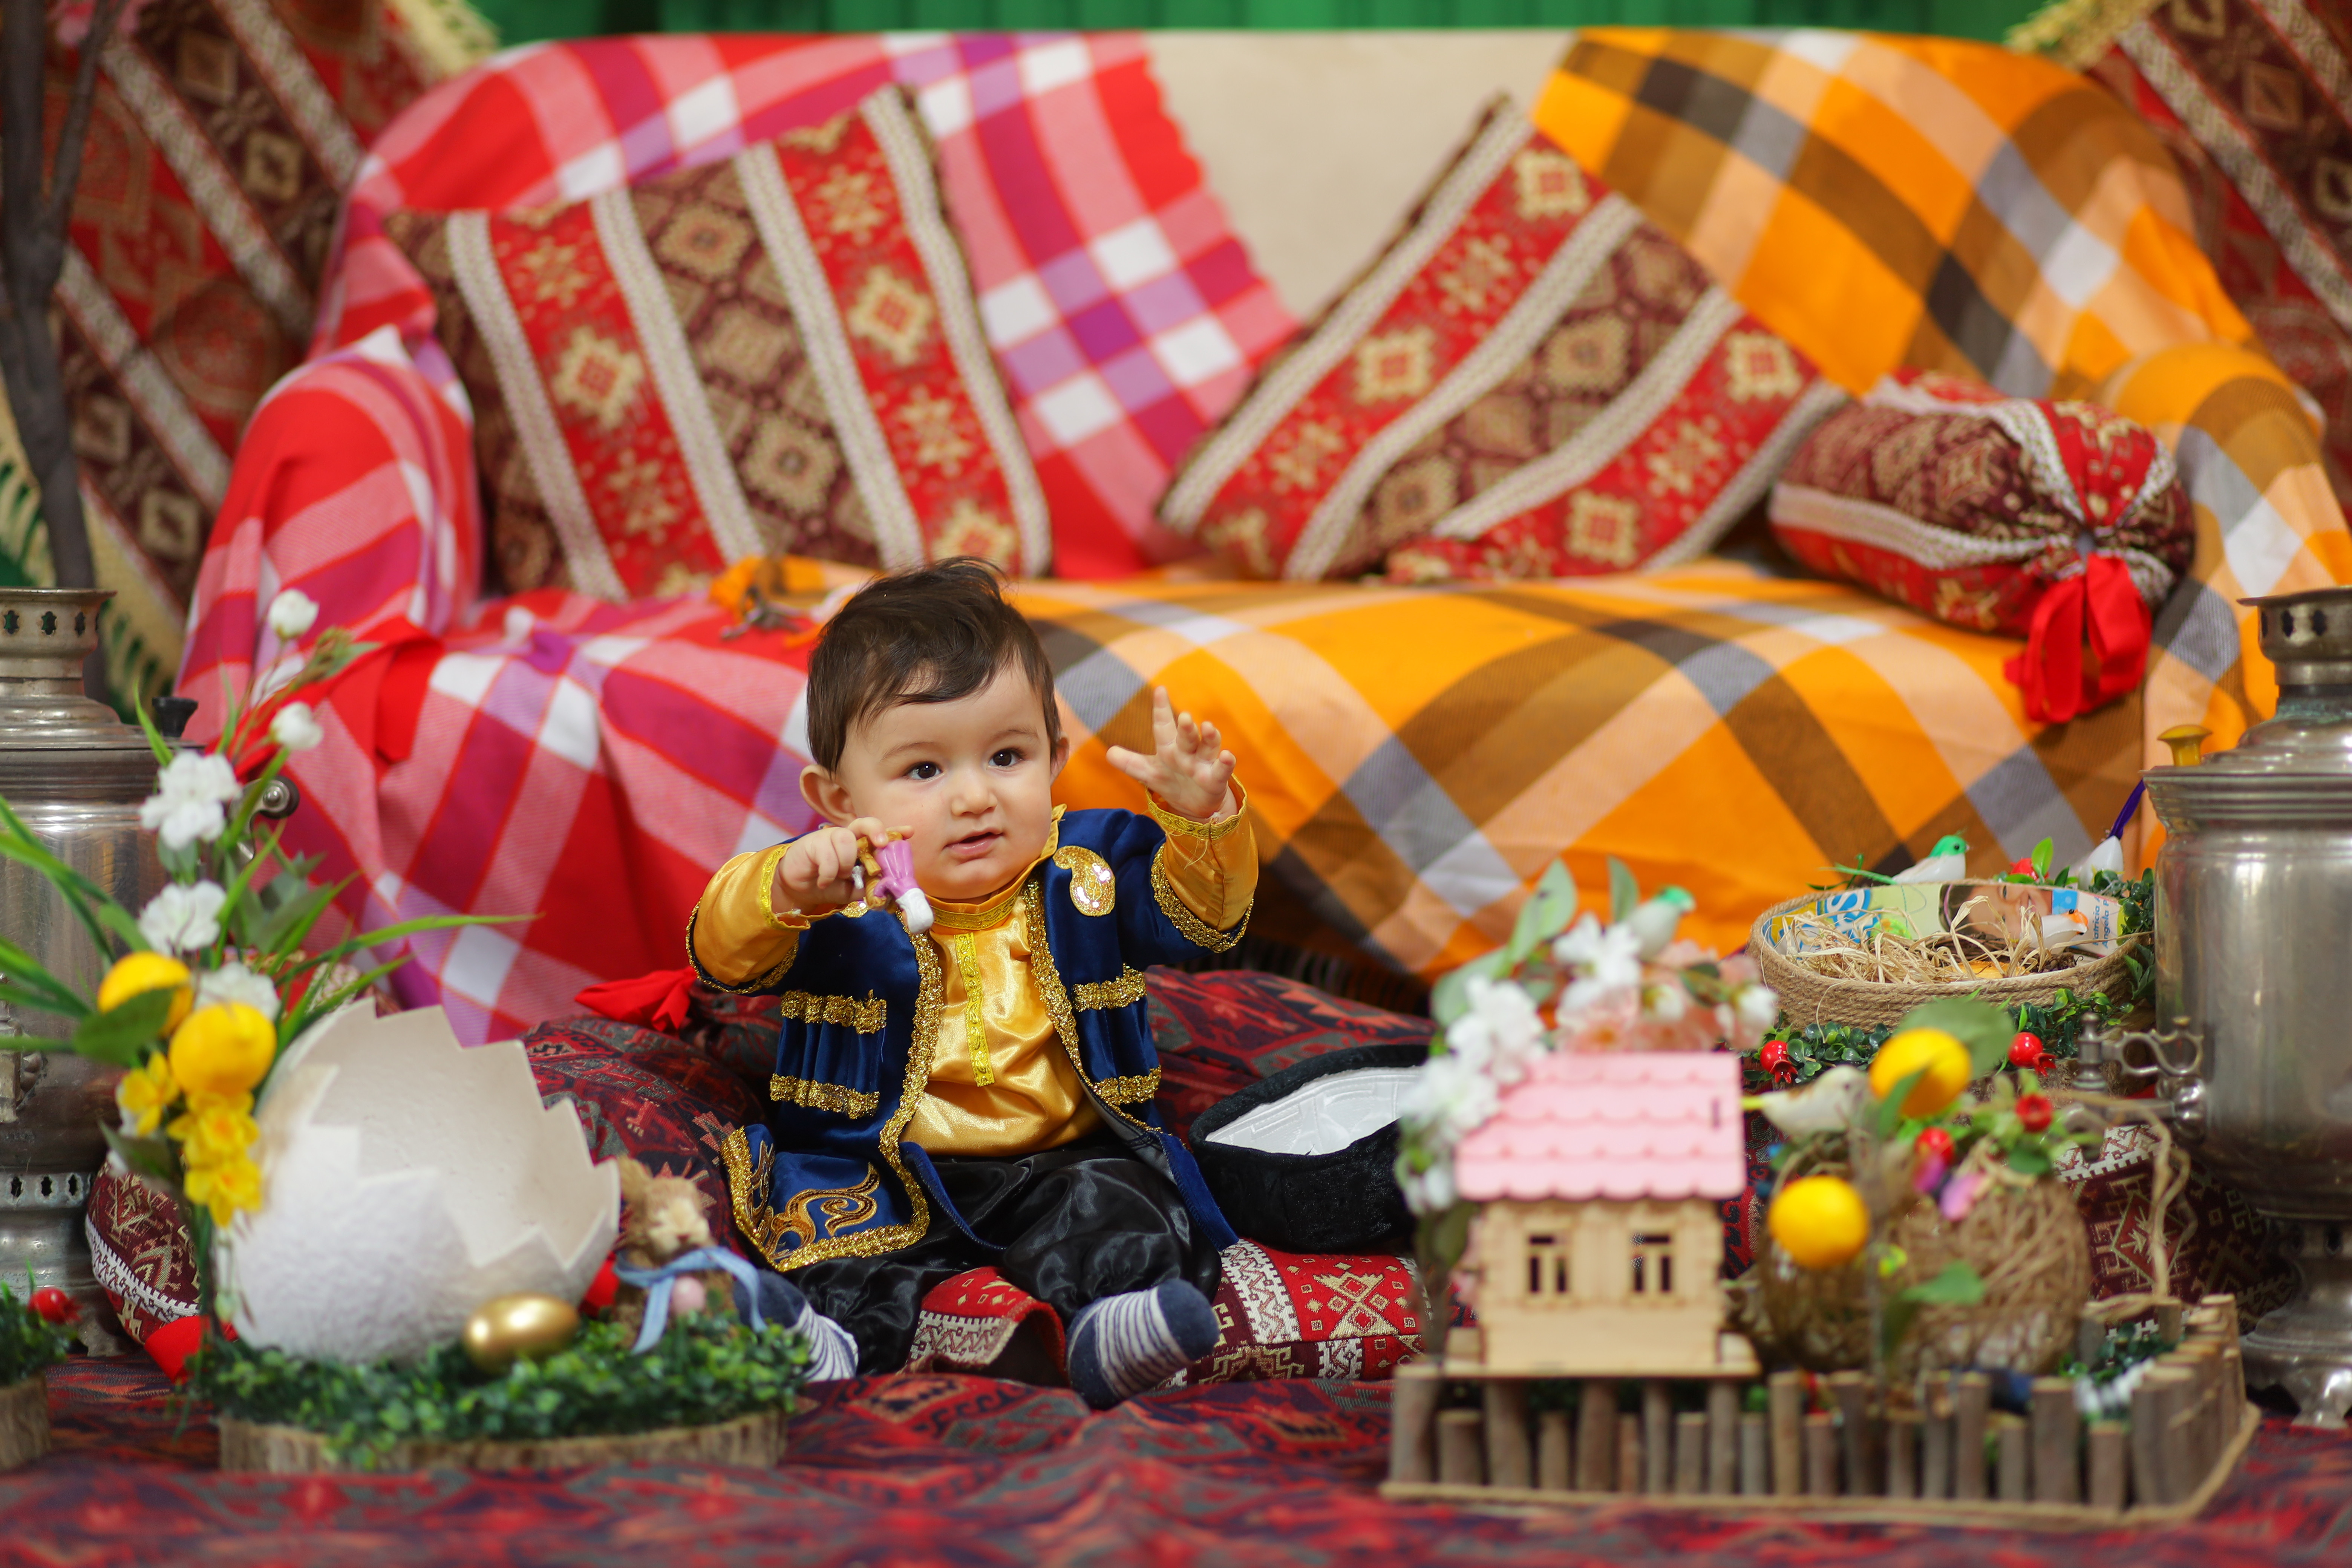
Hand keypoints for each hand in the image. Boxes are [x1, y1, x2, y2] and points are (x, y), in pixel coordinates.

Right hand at [775, 817, 907, 915]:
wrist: (799, 890)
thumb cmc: (830, 885)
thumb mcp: (854, 890)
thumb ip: (870, 886)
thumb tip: (890, 889)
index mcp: (860, 846)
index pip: (880, 834)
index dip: (895, 831)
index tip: (909, 832)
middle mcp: (848, 837)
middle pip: (865, 823)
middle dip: (875, 830)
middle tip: (881, 844)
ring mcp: (830, 837)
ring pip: (846, 841)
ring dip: (846, 864)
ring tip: (839, 877)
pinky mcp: (813, 843)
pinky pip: (828, 856)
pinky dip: (829, 874)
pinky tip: (823, 882)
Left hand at [1106, 687, 1236, 821]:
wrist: (1194, 806)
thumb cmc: (1172, 782)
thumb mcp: (1148, 774)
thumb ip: (1130, 763)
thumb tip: (1109, 753)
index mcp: (1169, 748)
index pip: (1163, 725)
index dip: (1161, 709)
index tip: (1160, 690)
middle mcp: (1187, 751)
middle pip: (1186, 736)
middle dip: (1186, 727)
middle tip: (1184, 716)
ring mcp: (1203, 763)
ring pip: (1207, 746)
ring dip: (1209, 737)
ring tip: (1207, 727)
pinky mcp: (1216, 779)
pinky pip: (1223, 769)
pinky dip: (1226, 763)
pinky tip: (1228, 756)